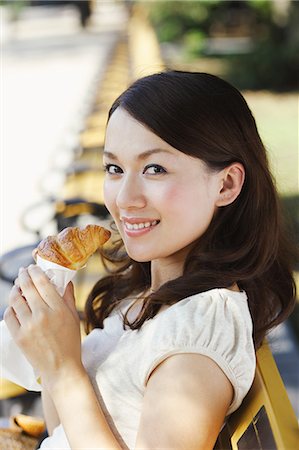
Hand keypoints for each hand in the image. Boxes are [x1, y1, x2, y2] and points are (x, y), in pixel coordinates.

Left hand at [4, 265, 81, 383]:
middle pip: (28, 287)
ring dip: (15, 289)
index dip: (36, 271)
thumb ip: (68, 297)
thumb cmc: (70, 342)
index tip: (33, 267)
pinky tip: (15, 304)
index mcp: (58, 309)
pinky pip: (9, 315)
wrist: (60, 368)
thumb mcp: (74, 317)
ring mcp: (28, 326)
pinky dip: (11, 307)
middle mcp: (42, 315)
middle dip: (23, 275)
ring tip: (18, 286)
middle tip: (23, 271)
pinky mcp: (19, 336)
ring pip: (16, 299)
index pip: (43, 282)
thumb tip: (66, 280)